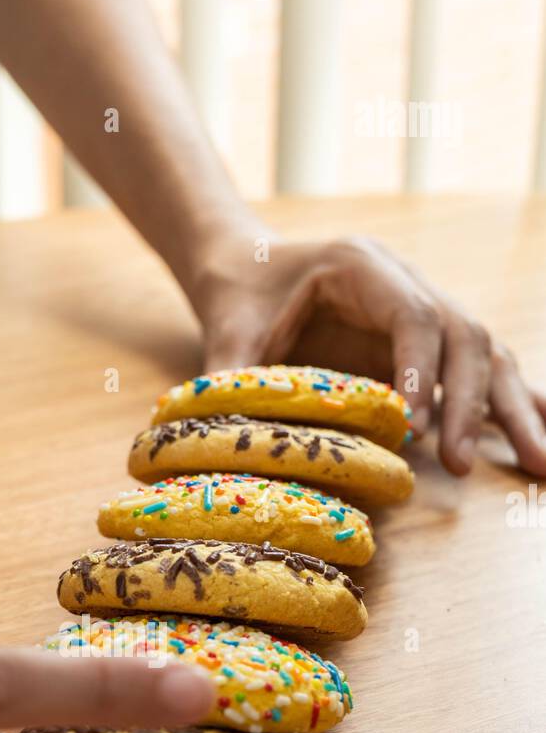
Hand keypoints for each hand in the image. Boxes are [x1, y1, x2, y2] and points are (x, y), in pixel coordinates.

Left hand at [186, 224, 545, 477]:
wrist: (248, 265)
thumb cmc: (239, 294)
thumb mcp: (226, 331)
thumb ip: (229, 377)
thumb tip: (219, 434)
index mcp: (364, 267)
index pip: (415, 318)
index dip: (422, 375)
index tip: (415, 431)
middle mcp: (409, 284)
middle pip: (467, 337)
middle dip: (475, 404)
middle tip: (463, 467)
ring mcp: (427, 312)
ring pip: (489, 356)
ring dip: (515, 411)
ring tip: (541, 467)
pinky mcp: (430, 346)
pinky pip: (483, 372)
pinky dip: (514, 404)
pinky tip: (542, 438)